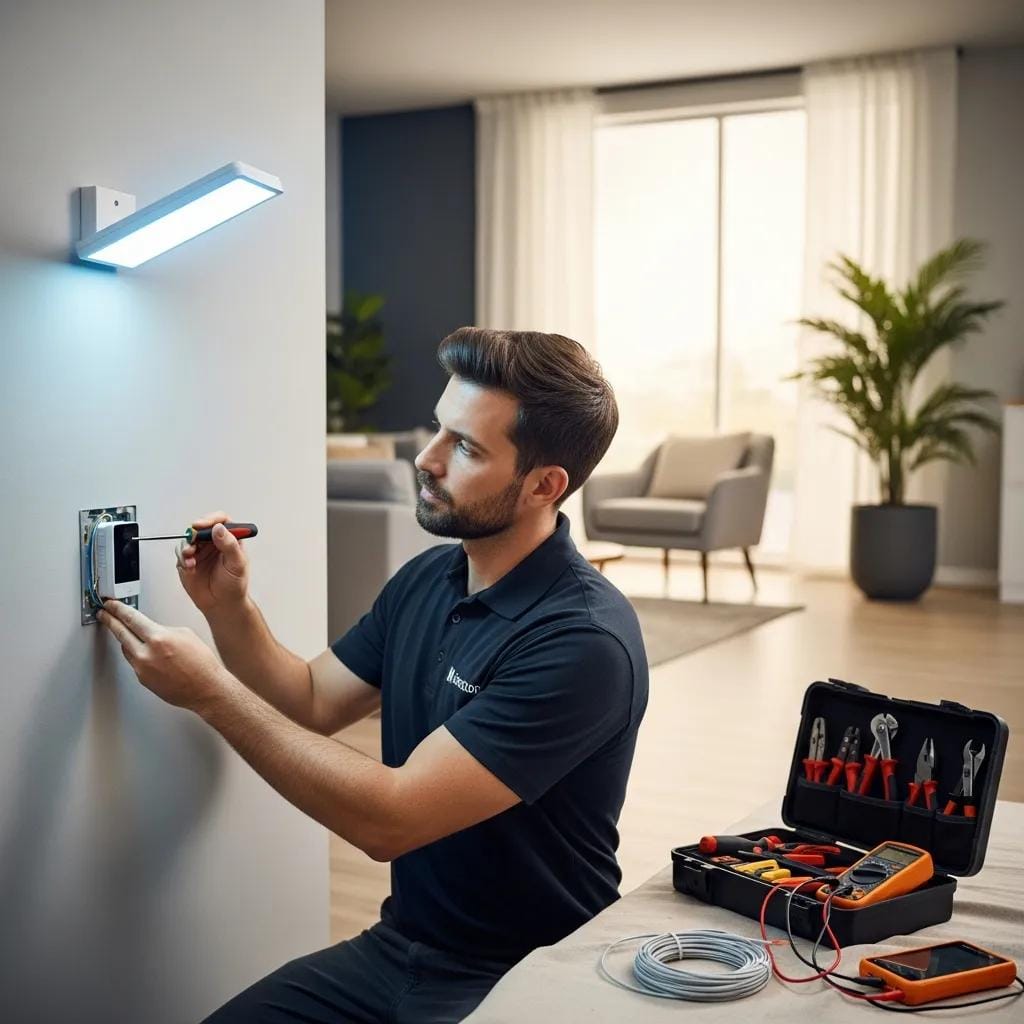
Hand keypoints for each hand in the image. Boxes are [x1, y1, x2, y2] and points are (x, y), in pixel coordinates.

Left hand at [97, 600, 235, 712]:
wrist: (206, 688)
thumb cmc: (201, 663)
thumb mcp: (185, 634)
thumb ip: (163, 629)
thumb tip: (151, 629)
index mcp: (159, 638)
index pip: (132, 619)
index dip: (118, 610)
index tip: (110, 605)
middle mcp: (147, 654)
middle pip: (121, 633)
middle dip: (110, 621)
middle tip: (104, 614)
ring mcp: (142, 668)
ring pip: (126, 648)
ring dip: (124, 639)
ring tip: (124, 632)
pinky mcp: (142, 679)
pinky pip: (134, 662)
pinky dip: (137, 655)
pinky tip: (144, 652)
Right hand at [176, 510, 249, 614]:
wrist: (222, 604)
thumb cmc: (234, 585)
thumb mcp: (237, 564)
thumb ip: (229, 545)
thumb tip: (219, 528)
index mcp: (229, 540)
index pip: (221, 521)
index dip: (211, 519)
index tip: (202, 524)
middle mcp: (213, 543)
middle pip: (201, 528)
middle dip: (195, 532)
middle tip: (193, 539)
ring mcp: (200, 552)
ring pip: (188, 540)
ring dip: (187, 546)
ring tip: (191, 556)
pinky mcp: (188, 562)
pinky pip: (180, 554)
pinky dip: (183, 558)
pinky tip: (190, 567)